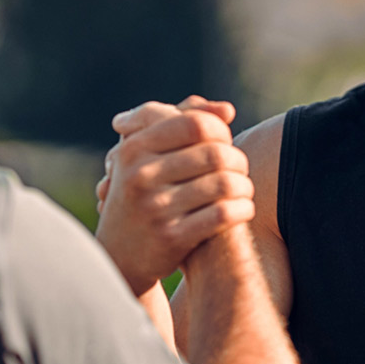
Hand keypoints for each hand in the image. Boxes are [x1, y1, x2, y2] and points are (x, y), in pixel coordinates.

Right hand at [95, 97, 254, 295]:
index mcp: (134, 148)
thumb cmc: (144, 190)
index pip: (195, 124)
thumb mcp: (149, 152)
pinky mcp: (171, 238)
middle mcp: (141, 175)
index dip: (220, 130)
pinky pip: (223, 215)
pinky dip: (243, 209)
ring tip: (244, 189)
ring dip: (245, 186)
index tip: (223, 142)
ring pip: (225, 184)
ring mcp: (155, 208)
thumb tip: (228, 110)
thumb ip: (186, 119)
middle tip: (240, 169)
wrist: (119, 253)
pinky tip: (243, 209)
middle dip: (238, 160)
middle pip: (216, 154)